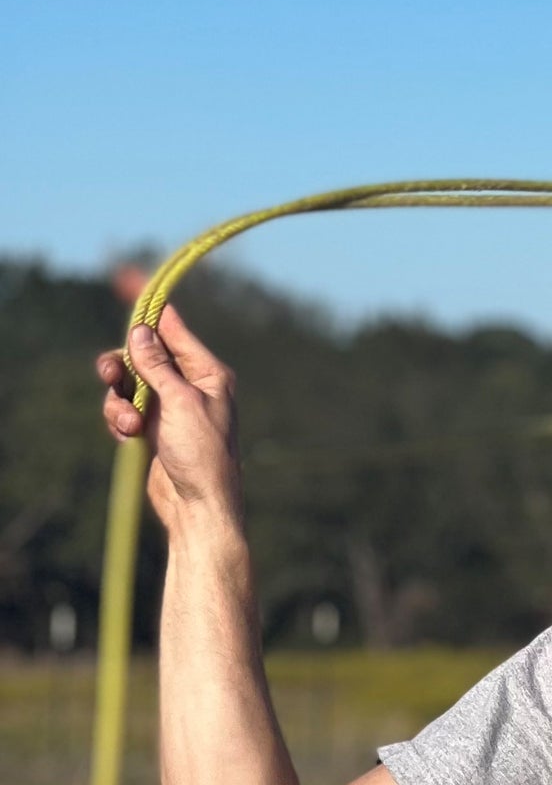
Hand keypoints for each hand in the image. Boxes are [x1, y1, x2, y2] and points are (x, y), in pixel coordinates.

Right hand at [97, 306, 243, 533]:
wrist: (198, 505)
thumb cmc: (201, 454)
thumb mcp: (179, 403)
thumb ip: (157, 366)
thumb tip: (141, 331)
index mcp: (209, 373)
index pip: (174, 330)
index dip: (150, 309)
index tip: (124, 279)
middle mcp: (191, 386)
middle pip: (143, 355)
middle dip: (122, 366)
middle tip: (109, 375)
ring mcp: (171, 407)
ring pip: (128, 384)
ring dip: (119, 402)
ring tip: (129, 425)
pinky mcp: (154, 428)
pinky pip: (124, 409)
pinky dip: (120, 419)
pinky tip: (126, 436)